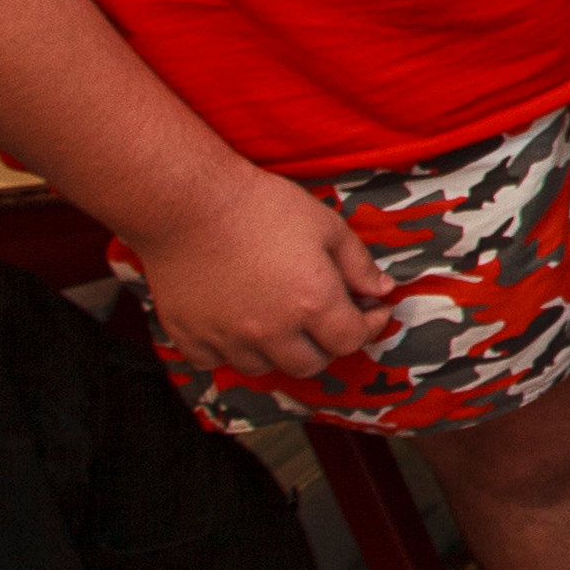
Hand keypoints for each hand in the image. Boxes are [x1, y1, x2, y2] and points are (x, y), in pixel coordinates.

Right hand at [123, 161, 399, 381]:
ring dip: (278, 351)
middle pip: (311, 364)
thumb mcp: (325, 224)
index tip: (370, 311)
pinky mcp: (191, 338)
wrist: (188, 202)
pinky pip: (215, 362)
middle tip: (325, 319)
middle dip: (327, 344)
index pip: (352, 340)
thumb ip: (358, 264)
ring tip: (279, 320)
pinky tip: (234, 324)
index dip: (368, 326)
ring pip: (264, 367)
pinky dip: (228, 351)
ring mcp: (228, 339)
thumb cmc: (261, 206)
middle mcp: (272, 331)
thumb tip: (382, 290)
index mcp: (312, 303)